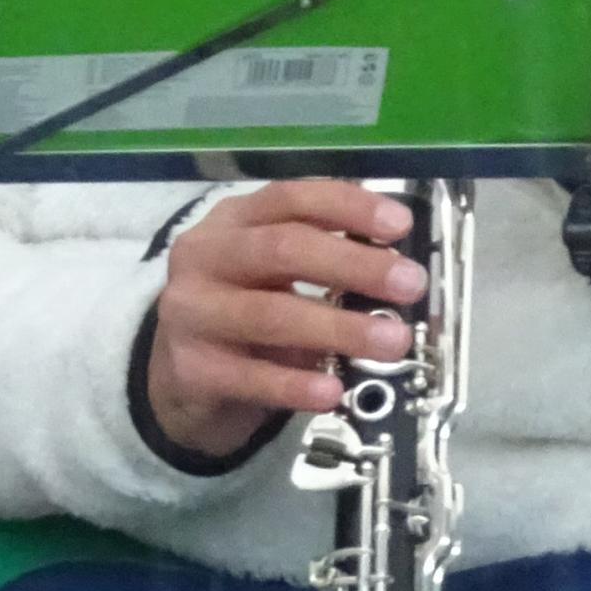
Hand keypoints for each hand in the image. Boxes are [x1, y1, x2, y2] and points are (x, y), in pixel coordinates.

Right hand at [142, 179, 427, 461]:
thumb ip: (325, 254)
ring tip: (393, 341)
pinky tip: (333, 391)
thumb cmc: (245, 303)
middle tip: (410, 285)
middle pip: (283, 250)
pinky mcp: (189, 369)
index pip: (292, 199)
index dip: (349, 208)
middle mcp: (205, 257)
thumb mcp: (275, 268)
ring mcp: (190, 314)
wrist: (179, 371)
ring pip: (270, 315)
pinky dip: (296, 385)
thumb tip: (400, 264)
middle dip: (355, 265)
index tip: (401, 225)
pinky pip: (250, 376)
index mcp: (234, 219)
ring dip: (339, 328)